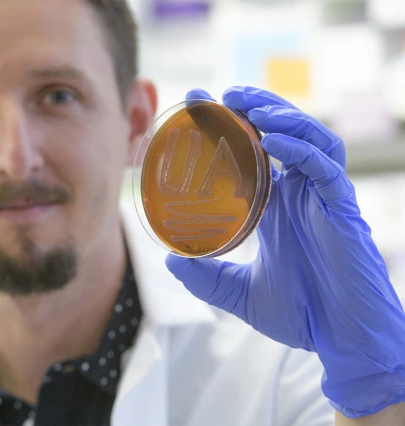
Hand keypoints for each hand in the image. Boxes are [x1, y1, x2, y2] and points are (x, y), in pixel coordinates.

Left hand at [165, 86, 404, 417]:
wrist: (341, 341)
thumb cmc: (301, 315)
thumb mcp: (240, 294)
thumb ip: (207, 277)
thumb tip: (170, 260)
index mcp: (276, 207)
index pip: (253, 155)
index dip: (229, 128)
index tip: (197, 106)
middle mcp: (299, 195)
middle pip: (283, 135)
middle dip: (256, 107)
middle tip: (223, 94)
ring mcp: (322, 198)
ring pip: (310, 138)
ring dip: (282, 117)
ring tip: (249, 107)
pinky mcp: (343, 208)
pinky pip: (325, 167)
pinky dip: (300, 149)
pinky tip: (273, 141)